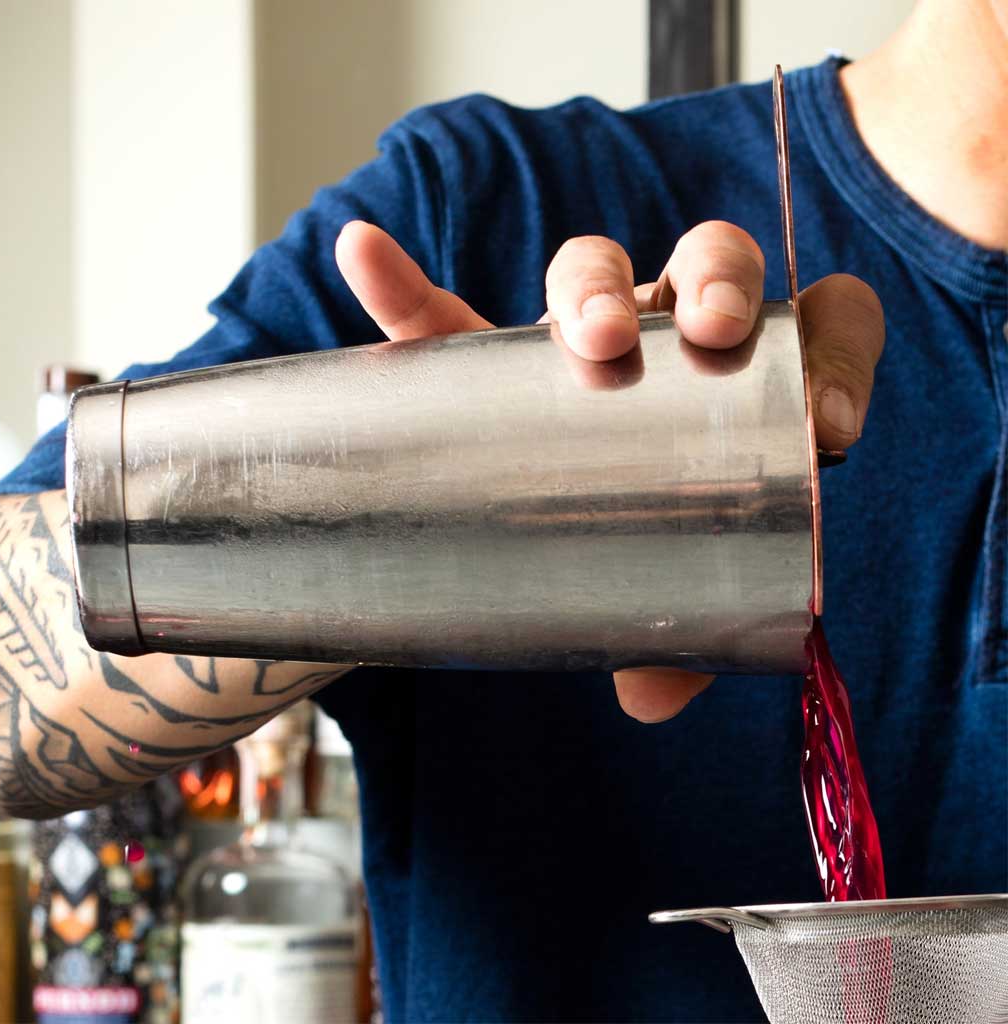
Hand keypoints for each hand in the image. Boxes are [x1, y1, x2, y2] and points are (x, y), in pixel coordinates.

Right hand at [335, 219, 884, 722]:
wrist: (545, 547)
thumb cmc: (634, 559)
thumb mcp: (673, 599)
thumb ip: (681, 643)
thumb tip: (652, 695)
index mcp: (742, 387)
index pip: (821, 326)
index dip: (837, 351)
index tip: (827, 425)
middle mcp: (667, 344)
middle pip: (709, 264)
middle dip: (719, 282)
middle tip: (713, 336)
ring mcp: (575, 344)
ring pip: (593, 269)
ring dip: (595, 285)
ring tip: (593, 336)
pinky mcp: (486, 362)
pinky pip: (439, 316)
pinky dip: (402, 288)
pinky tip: (363, 252)